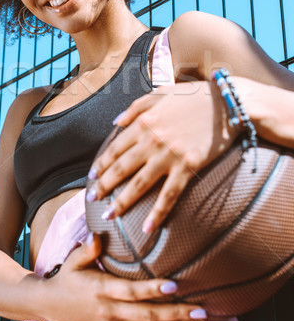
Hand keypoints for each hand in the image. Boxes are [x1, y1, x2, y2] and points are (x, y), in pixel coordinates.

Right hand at [40, 233, 208, 320]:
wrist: (52, 305)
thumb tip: (98, 235)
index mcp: (101, 290)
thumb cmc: (67, 277)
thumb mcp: (73, 260)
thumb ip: (87, 249)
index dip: (152, 290)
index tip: (174, 286)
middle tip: (202, 310)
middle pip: (148, 315)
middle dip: (177, 314)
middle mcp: (111, 310)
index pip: (131, 292)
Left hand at [88, 81, 236, 232]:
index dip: (101, 164)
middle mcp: (152, 141)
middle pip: (121, 169)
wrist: (228, 103)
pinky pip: (169, 195)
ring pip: (139, 184)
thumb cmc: (194, 96)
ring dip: (122, 202)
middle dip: (103, 185)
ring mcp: (169, 156)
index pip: (115, 148)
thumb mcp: (160, 93)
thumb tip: (115, 123)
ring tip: (109, 215)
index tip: (92, 177)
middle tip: (91, 198)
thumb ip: (135, 108)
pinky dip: (157, 213)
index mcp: (143, 122)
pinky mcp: (188, 167)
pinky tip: (147, 228)